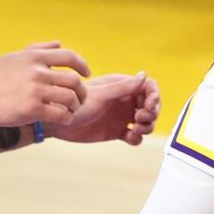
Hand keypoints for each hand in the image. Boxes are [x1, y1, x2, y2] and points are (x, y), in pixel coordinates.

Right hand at [0, 42, 89, 128]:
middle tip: (81, 98)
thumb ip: (39, 49)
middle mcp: (38, 72)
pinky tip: (64, 119)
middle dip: (82, 91)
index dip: (82, 65)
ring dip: (75, 105)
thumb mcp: (15, 56)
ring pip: (69, 98)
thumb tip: (58, 43)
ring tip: (72, 110)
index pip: (69, 57)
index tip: (87, 73)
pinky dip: (66, 117)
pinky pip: (59, 114)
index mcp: (36, 57)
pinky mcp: (30, 110)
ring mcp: (35, 91)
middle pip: (73, 80)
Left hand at [46, 72, 160, 146]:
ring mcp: (122, 117)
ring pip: (146, 122)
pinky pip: (135, 136)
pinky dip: (137, 138)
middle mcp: (126, 101)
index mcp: (124, 87)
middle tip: (140, 118)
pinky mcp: (117, 132)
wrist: (59, 121)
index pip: (149, 87)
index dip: (154, 95)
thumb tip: (145, 75)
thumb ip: (124, 87)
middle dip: (152, 113)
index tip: (149, 105)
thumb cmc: (77, 102)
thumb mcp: (103, 95)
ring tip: (135, 129)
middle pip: (151, 106)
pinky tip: (129, 137)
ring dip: (147, 126)